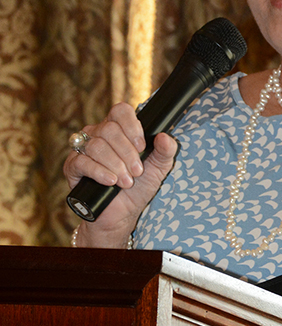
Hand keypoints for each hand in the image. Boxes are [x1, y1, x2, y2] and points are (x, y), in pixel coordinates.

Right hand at [64, 102, 177, 246]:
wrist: (122, 214)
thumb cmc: (139, 187)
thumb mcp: (159, 168)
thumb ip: (166, 151)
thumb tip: (164, 136)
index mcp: (119, 129)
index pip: (120, 111)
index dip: (132, 126)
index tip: (142, 147)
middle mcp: (99, 134)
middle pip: (109, 129)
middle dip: (127, 153)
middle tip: (137, 171)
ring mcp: (83, 149)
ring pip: (96, 145)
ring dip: (116, 165)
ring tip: (126, 182)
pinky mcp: (72, 166)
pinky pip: (81, 161)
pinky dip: (99, 171)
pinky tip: (111, 181)